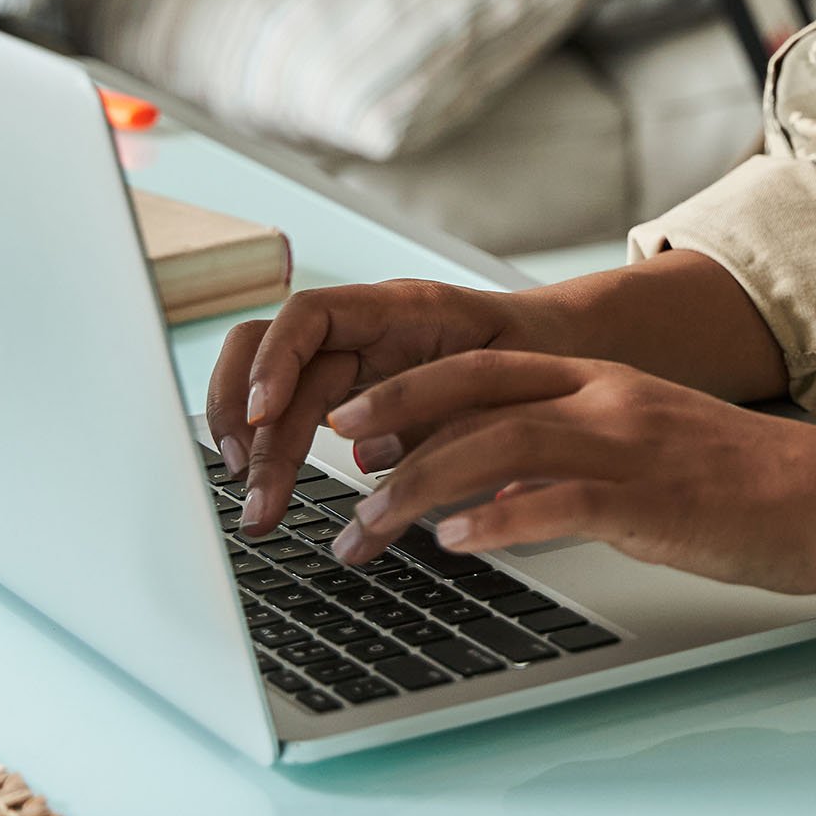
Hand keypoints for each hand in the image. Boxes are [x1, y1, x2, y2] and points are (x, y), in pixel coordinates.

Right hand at [207, 278, 537, 533]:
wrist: (566, 346)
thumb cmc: (541, 352)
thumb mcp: (505, 379)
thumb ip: (446, 409)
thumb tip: (371, 456)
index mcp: (402, 308)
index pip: (310, 314)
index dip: (275, 361)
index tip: (264, 417)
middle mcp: (366, 329)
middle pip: (275, 359)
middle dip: (250, 425)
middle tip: (256, 496)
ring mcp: (355, 360)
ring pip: (276, 392)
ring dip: (257, 448)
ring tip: (260, 507)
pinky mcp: (355, 394)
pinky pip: (296, 414)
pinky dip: (277, 450)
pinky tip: (274, 490)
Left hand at [321, 352, 815, 595]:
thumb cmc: (744, 485)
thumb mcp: (648, 446)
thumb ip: (573, 455)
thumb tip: (496, 488)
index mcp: (603, 380)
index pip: (483, 367)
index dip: (408, 388)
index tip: (353, 420)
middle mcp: (607, 399)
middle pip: (473, 392)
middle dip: (392, 420)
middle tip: (334, 459)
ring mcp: (627, 445)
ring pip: (496, 445)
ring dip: (418, 488)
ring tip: (370, 528)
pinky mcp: (649, 499)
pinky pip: (554, 502)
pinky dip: (496, 520)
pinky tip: (456, 542)